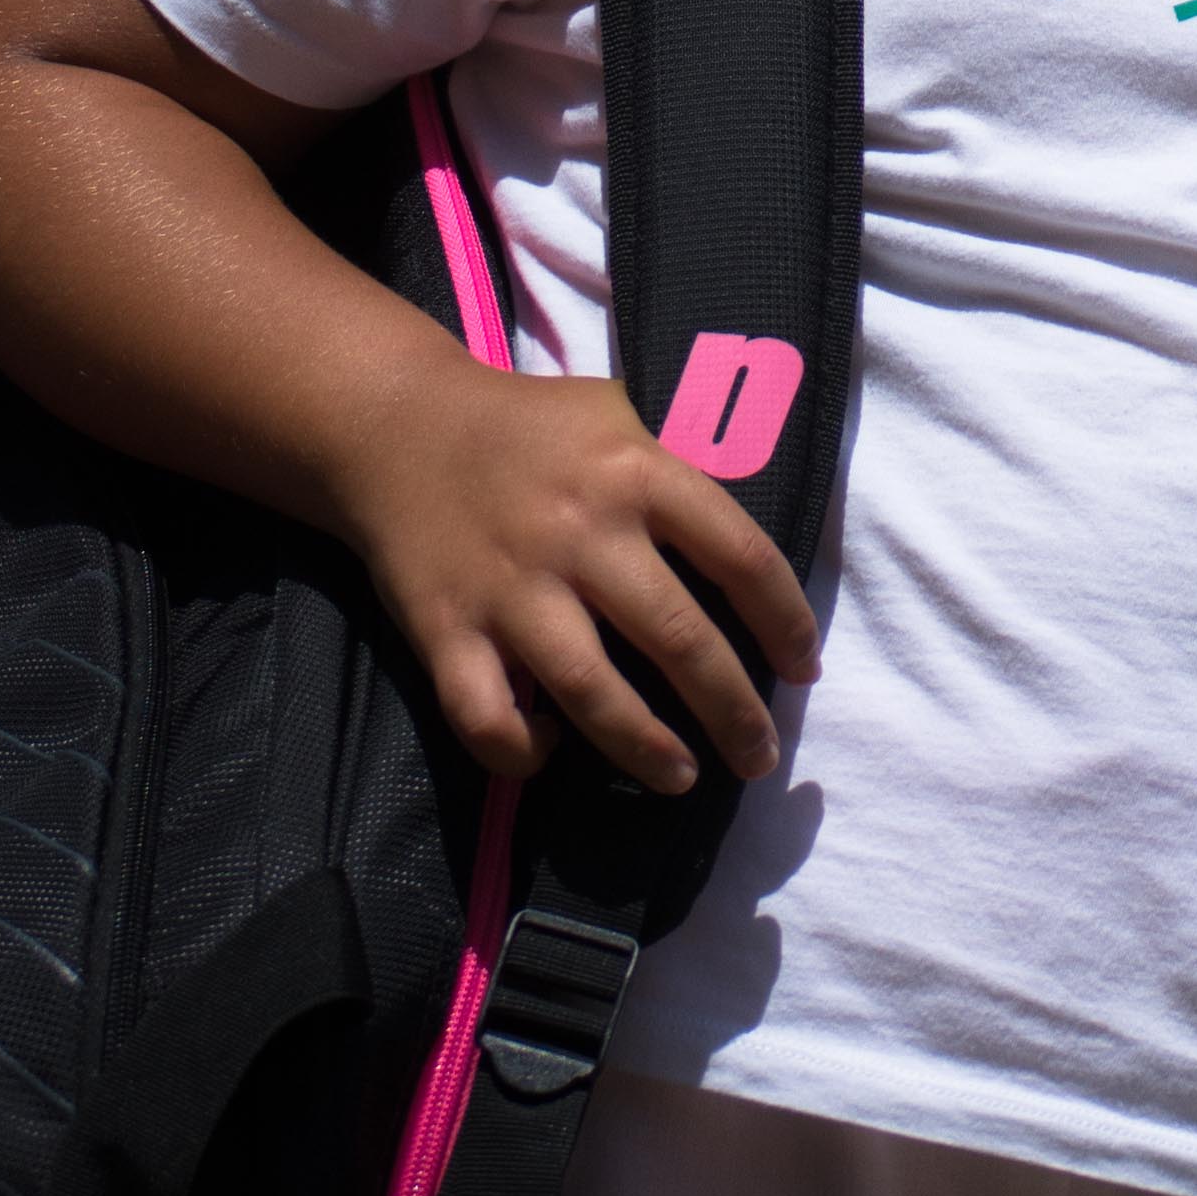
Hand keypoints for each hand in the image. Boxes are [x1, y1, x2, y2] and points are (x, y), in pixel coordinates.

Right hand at [331, 345, 819, 796]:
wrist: (395, 423)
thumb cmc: (527, 427)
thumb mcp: (616, 417)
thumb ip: (677, 478)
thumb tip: (747, 562)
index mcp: (634, 472)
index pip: (740, 555)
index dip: (785, 621)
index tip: (801, 667)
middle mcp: (580, 531)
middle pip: (679, 639)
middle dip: (734, 711)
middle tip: (760, 755)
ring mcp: (510, 586)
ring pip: (593, 691)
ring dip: (647, 748)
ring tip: (683, 778)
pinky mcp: (444, 627)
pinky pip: (486, 714)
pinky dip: (520, 748)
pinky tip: (548, 748)